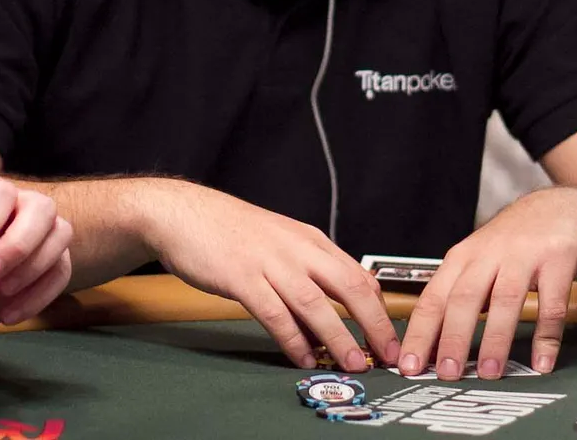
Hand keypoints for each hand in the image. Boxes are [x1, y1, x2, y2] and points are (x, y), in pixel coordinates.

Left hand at [0, 175, 73, 325]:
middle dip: (18, 244)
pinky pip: (63, 270)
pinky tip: (11, 314)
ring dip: (33, 267)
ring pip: (61, 233)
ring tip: (3, 294)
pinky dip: (40, 295)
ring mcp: (47, 227)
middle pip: (42, 208)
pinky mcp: (59, 255)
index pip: (1, 192)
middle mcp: (26, 202)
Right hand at [139, 181, 398, 372]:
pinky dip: (292, 338)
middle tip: (388, 354)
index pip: (358, 274)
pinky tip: (302, 357)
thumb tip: (340, 301)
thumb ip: (311, 266)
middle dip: (373, 324)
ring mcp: (271, 262)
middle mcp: (298, 249)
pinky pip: (274, 313)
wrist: (186, 214)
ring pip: (315, 303)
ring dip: (338, 337)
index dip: (379, 309)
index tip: (390, 336)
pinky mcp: (242, 277)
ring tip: (353, 363)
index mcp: (311, 240)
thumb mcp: (283, 240)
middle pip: (349, 287)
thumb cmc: (233, 232)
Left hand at [399, 187, 576, 380]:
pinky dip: (546, 337)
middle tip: (448, 374)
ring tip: (489, 373)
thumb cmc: (510, 243)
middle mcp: (489, 254)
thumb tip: (431, 348)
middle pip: (465, 298)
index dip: (419, 334)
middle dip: (454, 339)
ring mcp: (524, 255)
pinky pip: (551, 304)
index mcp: (461, 258)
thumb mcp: (475, 261)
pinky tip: (541, 363)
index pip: (433, 299)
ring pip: (504, 299)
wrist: (556, 209)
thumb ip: (456, 298)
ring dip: (495, 339)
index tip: (409, 366)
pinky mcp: (557, 259)